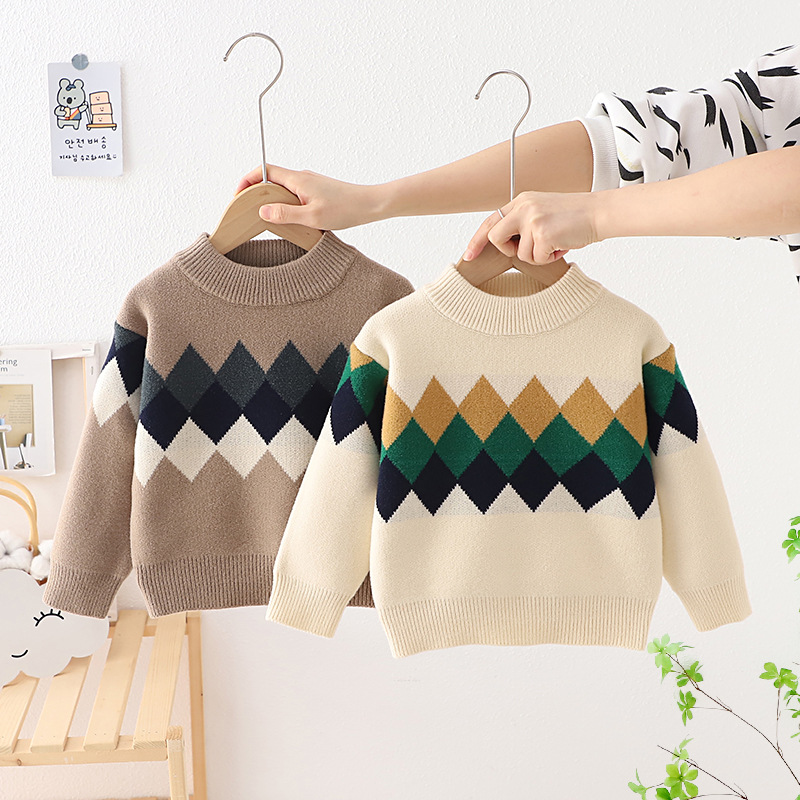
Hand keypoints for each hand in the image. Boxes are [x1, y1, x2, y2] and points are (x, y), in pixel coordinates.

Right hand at [234, 164, 382, 229]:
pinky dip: (284, 203)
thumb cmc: (346, 210)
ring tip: (264, 217)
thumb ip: (286, 215)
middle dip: (255, 191)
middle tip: (246, 209)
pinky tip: (288, 220)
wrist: (371, 205)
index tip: (237, 195)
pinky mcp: (317, 192)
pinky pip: (293, 194)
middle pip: (270, 178)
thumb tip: (262, 212)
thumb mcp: (312, 218)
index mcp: (297, 179)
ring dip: (270, 199)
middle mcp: (302, 177)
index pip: (264, 171)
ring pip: (282, 187)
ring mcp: (310, 184)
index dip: (247, 180)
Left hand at [462, 190, 602, 264]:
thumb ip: (523, 223)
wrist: (599, 212)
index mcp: (522, 201)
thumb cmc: (575, 217)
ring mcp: (532, 219)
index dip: (477, 240)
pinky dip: (549, 258)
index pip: (491, 221)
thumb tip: (508, 245)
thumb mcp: (542, 212)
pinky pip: (536, 259)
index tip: (469, 255)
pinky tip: (561, 245)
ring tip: (555, 243)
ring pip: (519, 254)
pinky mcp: (542, 233)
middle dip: (508, 250)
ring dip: (538, 255)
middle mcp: (524, 207)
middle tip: (530, 250)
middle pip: (495, 238)